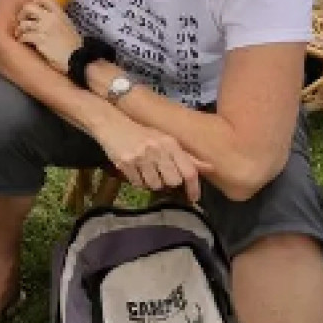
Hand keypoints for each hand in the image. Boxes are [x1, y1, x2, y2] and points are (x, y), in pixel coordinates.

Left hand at [15, 0, 82, 72]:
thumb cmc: (73, 45)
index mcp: (60, 13)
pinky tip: (22, 41)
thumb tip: (42, 16)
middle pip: (29, 6)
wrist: (78, 58)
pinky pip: (24, 36)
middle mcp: (51, 18)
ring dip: (20, 29)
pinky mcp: (40, 40)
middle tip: (22, 21)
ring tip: (20, 34)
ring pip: (24, 23)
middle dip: (22, 13)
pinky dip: (21, 39)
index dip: (35, 1)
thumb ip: (56, 19)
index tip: (33, 10)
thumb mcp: (67, 25)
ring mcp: (45, 29)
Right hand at [94, 118, 209, 202]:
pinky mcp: (125, 163)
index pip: (189, 171)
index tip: (194, 198)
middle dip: (169, 183)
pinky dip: (138, 181)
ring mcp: (141, 156)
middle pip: (173, 181)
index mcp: (170, 143)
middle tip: (162, 176)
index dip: (194, 188)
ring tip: (146, 172)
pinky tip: (135, 170)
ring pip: (155, 185)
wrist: (111, 123)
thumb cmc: (142, 133)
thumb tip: (210, 167)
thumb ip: (187, 156)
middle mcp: (157, 149)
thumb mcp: (166, 140)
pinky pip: (138, 183)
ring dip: (152, 183)